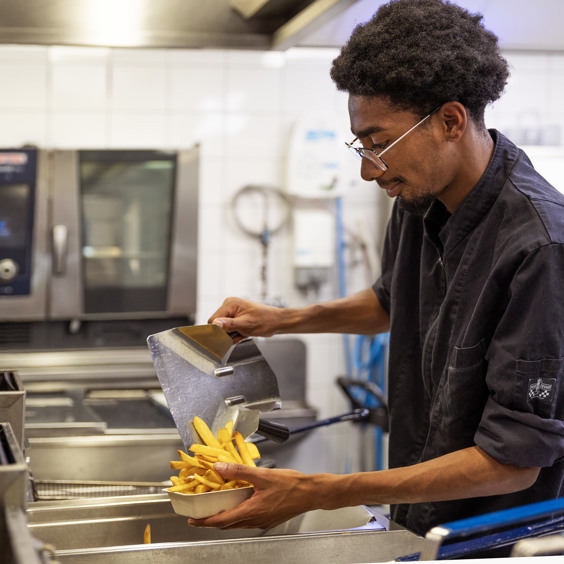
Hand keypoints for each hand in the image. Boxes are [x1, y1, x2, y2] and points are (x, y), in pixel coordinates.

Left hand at [188, 462, 315, 528]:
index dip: (205, 521)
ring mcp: (263, 521)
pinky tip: (240, 503)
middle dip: (212, 520)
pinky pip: (248, 520)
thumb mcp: (262, 475)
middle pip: (228, 524)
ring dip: (225, 517)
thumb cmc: (292, 485)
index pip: (221, 520)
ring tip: (217, 507)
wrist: (311, 493)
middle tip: (201, 514)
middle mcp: (256, 520)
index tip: (193, 520)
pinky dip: (238, 514)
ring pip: (238, 523)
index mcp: (252, 511)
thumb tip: (220, 467)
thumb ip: (239, 471)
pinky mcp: (269, 519)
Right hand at [208, 297, 284, 339]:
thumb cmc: (265, 320)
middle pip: (218, 324)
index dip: (218, 330)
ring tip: (244, 333)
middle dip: (227, 333)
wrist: (277, 322)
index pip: (213, 319)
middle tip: (239, 334)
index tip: (226, 335)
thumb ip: (229, 324)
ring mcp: (233, 311)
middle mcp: (229, 305)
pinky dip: (236, 334)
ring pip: (223, 328)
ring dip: (232, 334)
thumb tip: (215, 323)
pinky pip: (230, 328)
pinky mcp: (236, 317)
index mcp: (230, 303)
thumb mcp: (246, 324)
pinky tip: (244, 333)